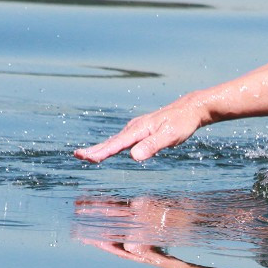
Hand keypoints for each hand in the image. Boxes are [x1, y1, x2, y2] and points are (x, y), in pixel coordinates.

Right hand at [74, 100, 204, 162]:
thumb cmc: (181, 123)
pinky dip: (111, 146)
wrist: (189, 109)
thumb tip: (133, 157)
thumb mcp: (170, 136)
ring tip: (86, 156)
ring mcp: (136, 128)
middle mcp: (134, 128)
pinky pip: (122, 140)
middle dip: (94, 150)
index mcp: (139, 130)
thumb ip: (152, 146)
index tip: (86, 157)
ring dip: (100, 148)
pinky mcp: (140, 130)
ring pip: (115, 140)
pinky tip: (107, 150)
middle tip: (77, 156)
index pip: (116, 144)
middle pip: (111, 142)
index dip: (101, 152)